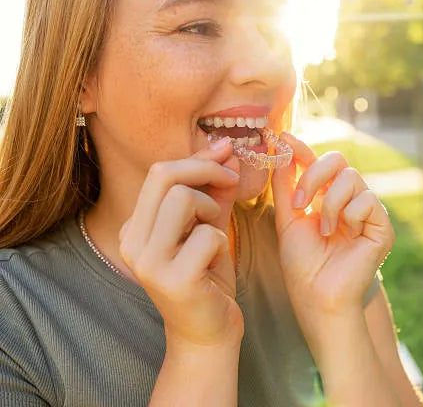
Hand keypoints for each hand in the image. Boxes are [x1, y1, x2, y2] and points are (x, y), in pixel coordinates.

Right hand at [118, 137, 243, 347]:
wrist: (208, 333)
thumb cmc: (208, 278)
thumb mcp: (209, 227)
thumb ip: (214, 191)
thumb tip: (224, 148)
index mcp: (135, 227)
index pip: (160, 172)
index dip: (197, 159)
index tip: (226, 155)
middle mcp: (131, 242)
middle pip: (164, 176)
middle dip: (205, 170)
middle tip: (231, 181)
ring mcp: (147, 262)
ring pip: (182, 200)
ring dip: (212, 210)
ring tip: (215, 234)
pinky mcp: (171, 280)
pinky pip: (207, 236)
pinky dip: (221, 242)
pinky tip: (216, 263)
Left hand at [272, 133, 394, 316]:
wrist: (317, 296)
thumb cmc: (302, 264)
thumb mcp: (287, 220)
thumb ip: (285, 186)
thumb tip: (281, 149)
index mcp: (326, 198)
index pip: (318, 164)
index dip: (302, 150)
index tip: (283, 138)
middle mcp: (348, 200)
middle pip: (338, 161)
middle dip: (314, 175)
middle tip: (300, 203)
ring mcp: (367, 212)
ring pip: (351, 178)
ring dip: (330, 203)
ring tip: (325, 230)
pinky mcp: (382, 226)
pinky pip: (367, 199)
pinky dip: (349, 215)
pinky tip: (345, 236)